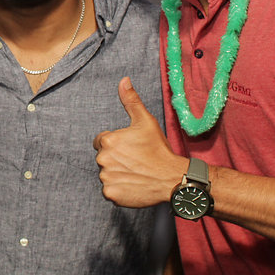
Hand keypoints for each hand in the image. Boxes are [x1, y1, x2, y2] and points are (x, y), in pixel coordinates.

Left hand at [93, 77, 187, 207]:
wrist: (172, 178)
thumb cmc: (159, 149)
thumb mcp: (146, 122)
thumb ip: (131, 101)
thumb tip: (123, 80)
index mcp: (108, 141)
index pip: (102, 141)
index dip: (117, 144)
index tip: (131, 149)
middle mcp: (102, 159)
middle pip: (103, 157)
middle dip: (116, 158)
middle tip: (135, 161)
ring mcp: (106, 178)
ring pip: (106, 173)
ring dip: (117, 173)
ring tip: (135, 172)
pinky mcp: (110, 194)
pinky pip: (109, 190)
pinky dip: (118, 189)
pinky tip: (133, 184)